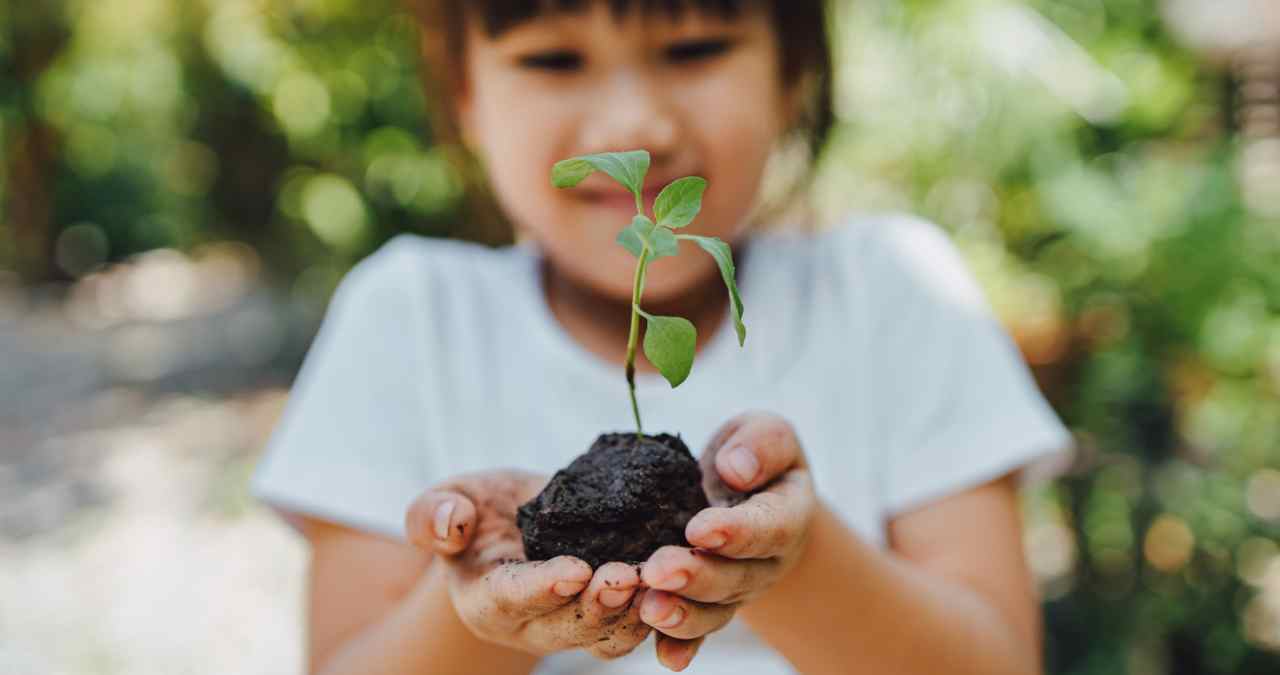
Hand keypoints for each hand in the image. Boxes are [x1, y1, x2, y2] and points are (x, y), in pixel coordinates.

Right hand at [405, 470, 652, 658]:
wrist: (515, 523)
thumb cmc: (476, 511)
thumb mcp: (446, 499)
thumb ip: (433, 514)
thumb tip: (449, 524)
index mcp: (486, 600)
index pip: (513, 598)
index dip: (543, 588)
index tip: (575, 571)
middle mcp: (531, 626)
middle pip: (566, 627)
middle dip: (598, 606)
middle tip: (628, 576)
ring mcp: (573, 628)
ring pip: (608, 637)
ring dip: (637, 614)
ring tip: (662, 582)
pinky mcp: (609, 618)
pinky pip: (637, 626)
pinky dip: (661, 609)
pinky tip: (685, 580)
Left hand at [639, 412, 816, 670]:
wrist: (748, 493)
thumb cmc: (753, 457)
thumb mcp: (767, 433)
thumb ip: (761, 444)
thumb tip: (736, 469)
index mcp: (786, 514)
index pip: (767, 527)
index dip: (735, 531)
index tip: (699, 529)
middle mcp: (765, 562)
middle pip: (735, 577)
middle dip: (697, 576)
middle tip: (658, 570)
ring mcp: (738, 589)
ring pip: (714, 609)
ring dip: (682, 614)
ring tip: (649, 608)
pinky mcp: (710, 605)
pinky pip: (699, 631)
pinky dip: (681, 646)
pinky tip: (665, 658)